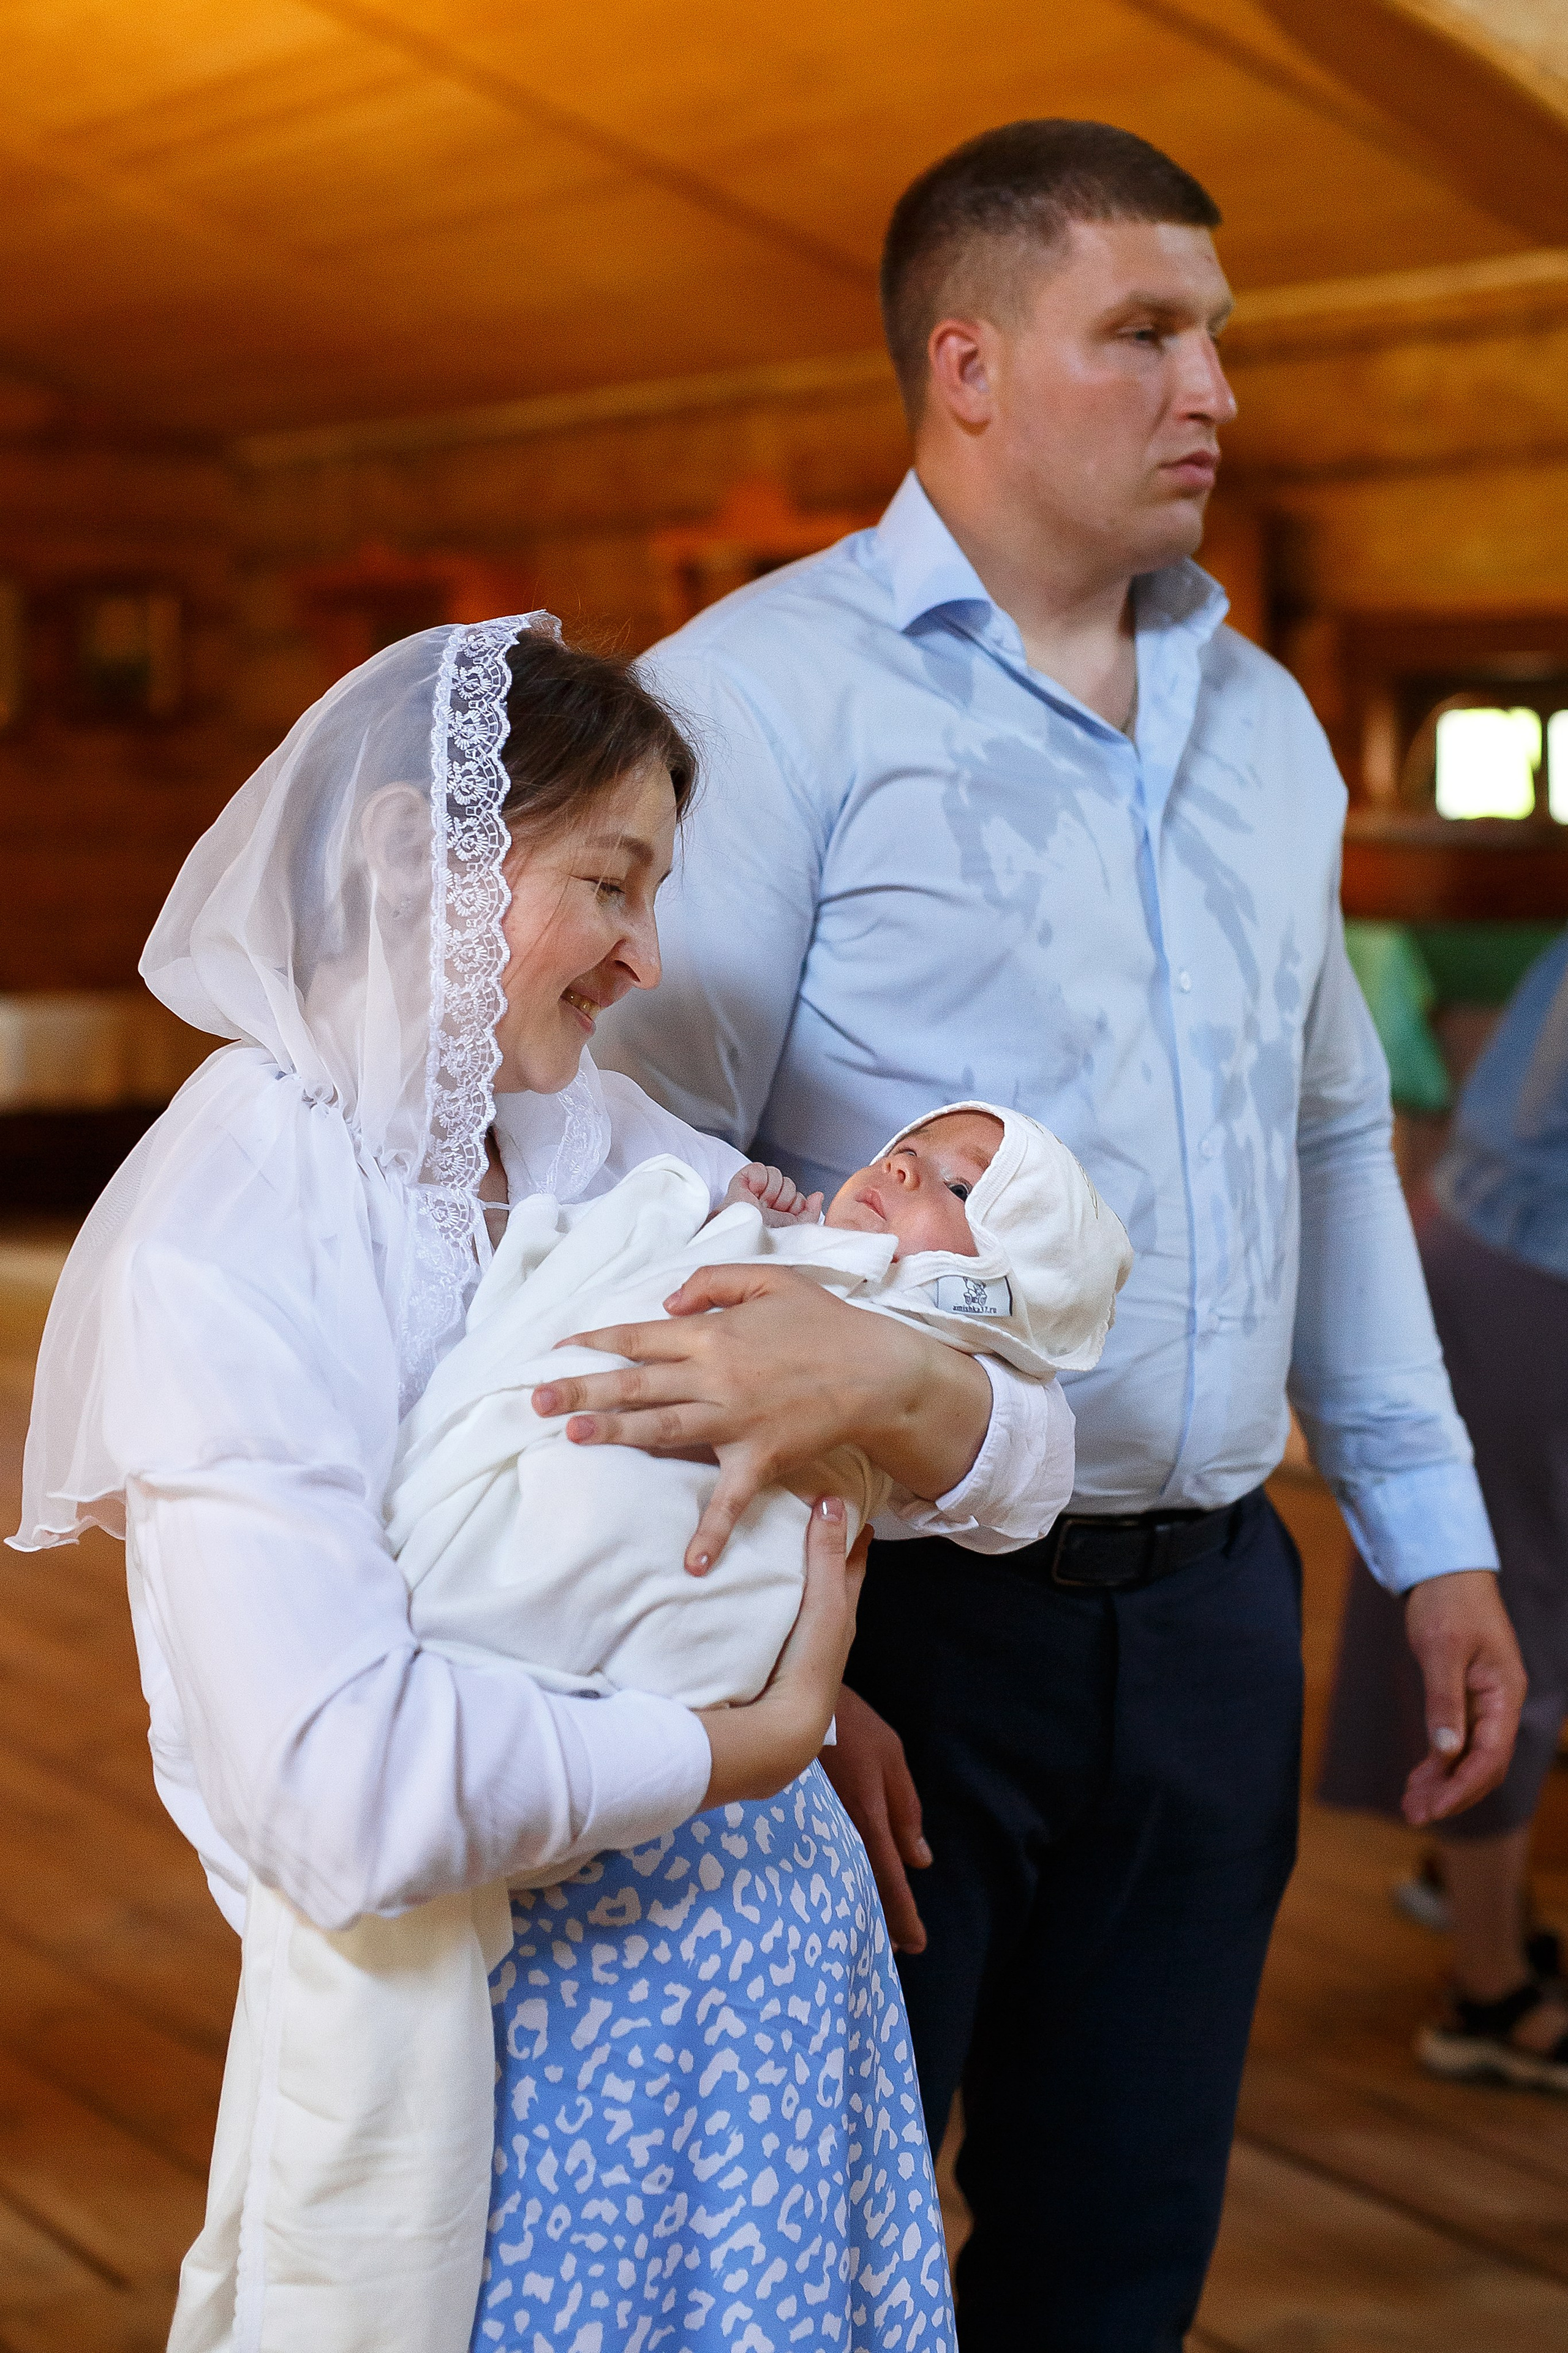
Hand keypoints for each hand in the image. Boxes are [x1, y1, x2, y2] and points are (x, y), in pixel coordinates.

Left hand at [531, 1262, 991, 1570]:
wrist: (877, 1370)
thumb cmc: (823, 1322)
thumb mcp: (770, 1280)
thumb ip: (712, 1283)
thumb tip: (664, 1303)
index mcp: (713, 1333)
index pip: (640, 1336)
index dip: (596, 1341)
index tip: (558, 1349)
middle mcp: (715, 1375)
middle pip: (637, 1382)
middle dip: (583, 1390)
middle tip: (536, 1399)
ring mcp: (735, 1419)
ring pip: (663, 1428)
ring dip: (617, 1433)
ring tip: (572, 1437)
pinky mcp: (760, 1457)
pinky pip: (731, 1500)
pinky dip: (713, 1532)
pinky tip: (692, 1563)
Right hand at [698, 1501, 867, 1804]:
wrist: (784, 1727)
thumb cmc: (811, 1660)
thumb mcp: (824, 1600)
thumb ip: (825, 1554)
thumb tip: (835, 1500)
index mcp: (843, 1614)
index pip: (852, 1564)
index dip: (852, 1535)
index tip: (849, 1502)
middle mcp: (827, 1631)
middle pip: (831, 1583)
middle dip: (828, 1553)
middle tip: (815, 1518)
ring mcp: (801, 1648)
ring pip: (806, 1603)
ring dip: (800, 1579)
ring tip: (779, 1551)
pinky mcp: (776, 1661)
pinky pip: (779, 1620)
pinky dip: (776, 1602)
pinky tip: (754, 1597)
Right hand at [722, 1163, 824, 1228]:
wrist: (745, 1235)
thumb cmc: (764, 1238)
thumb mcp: (796, 1229)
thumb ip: (811, 1213)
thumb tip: (818, 1195)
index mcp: (780, 1213)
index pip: (798, 1197)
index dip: (795, 1205)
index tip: (785, 1216)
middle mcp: (768, 1201)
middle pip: (789, 1183)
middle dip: (784, 1198)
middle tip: (771, 1211)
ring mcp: (755, 1189)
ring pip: (776, 1173)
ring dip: (771, 1191)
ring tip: (761, 1204)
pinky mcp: (742, 1179)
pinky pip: (759, 1168)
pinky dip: (758, 1179)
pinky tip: (753, 1192)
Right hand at [818, 1684, 930, 1952]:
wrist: (794, 1698)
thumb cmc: (850, 1723)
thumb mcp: (890, 1756)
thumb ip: (905, 1810)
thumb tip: (920, 1860)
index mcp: (867, 1816)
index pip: (889, 1878)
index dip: (903, 1915)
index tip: (917, 1945)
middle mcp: (838, 1831)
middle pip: (862, 1889)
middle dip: (882, 1921)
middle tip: (897, 1950)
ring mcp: (813, 1828)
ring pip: (840, 1880)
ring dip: (858, 1906)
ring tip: (871, 1932)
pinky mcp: (794, 1821)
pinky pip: (820, 1860)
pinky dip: (835, 1881)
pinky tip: (835, 1892)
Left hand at [1401, 1570, 1525, 1826]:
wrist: (1446, 1572)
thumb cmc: (1447, 1604)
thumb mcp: (1441, 1650)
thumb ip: (1444, 1701)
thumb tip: (1446, 1752)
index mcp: (1503, 1694)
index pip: (1490, 1756)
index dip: (1463, 1786)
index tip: (1433, 1809)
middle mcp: (1499, 1704)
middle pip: (1482, 1765)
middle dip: (1451, 1794)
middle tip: (1414, 1816)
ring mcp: (1483, 1703)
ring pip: (1468, 1757)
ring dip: (1442, 1783)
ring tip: (1410, 1807)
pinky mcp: (1464, 1699)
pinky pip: (1456, 1741)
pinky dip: (1437, 1763)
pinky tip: (1417, 1780)